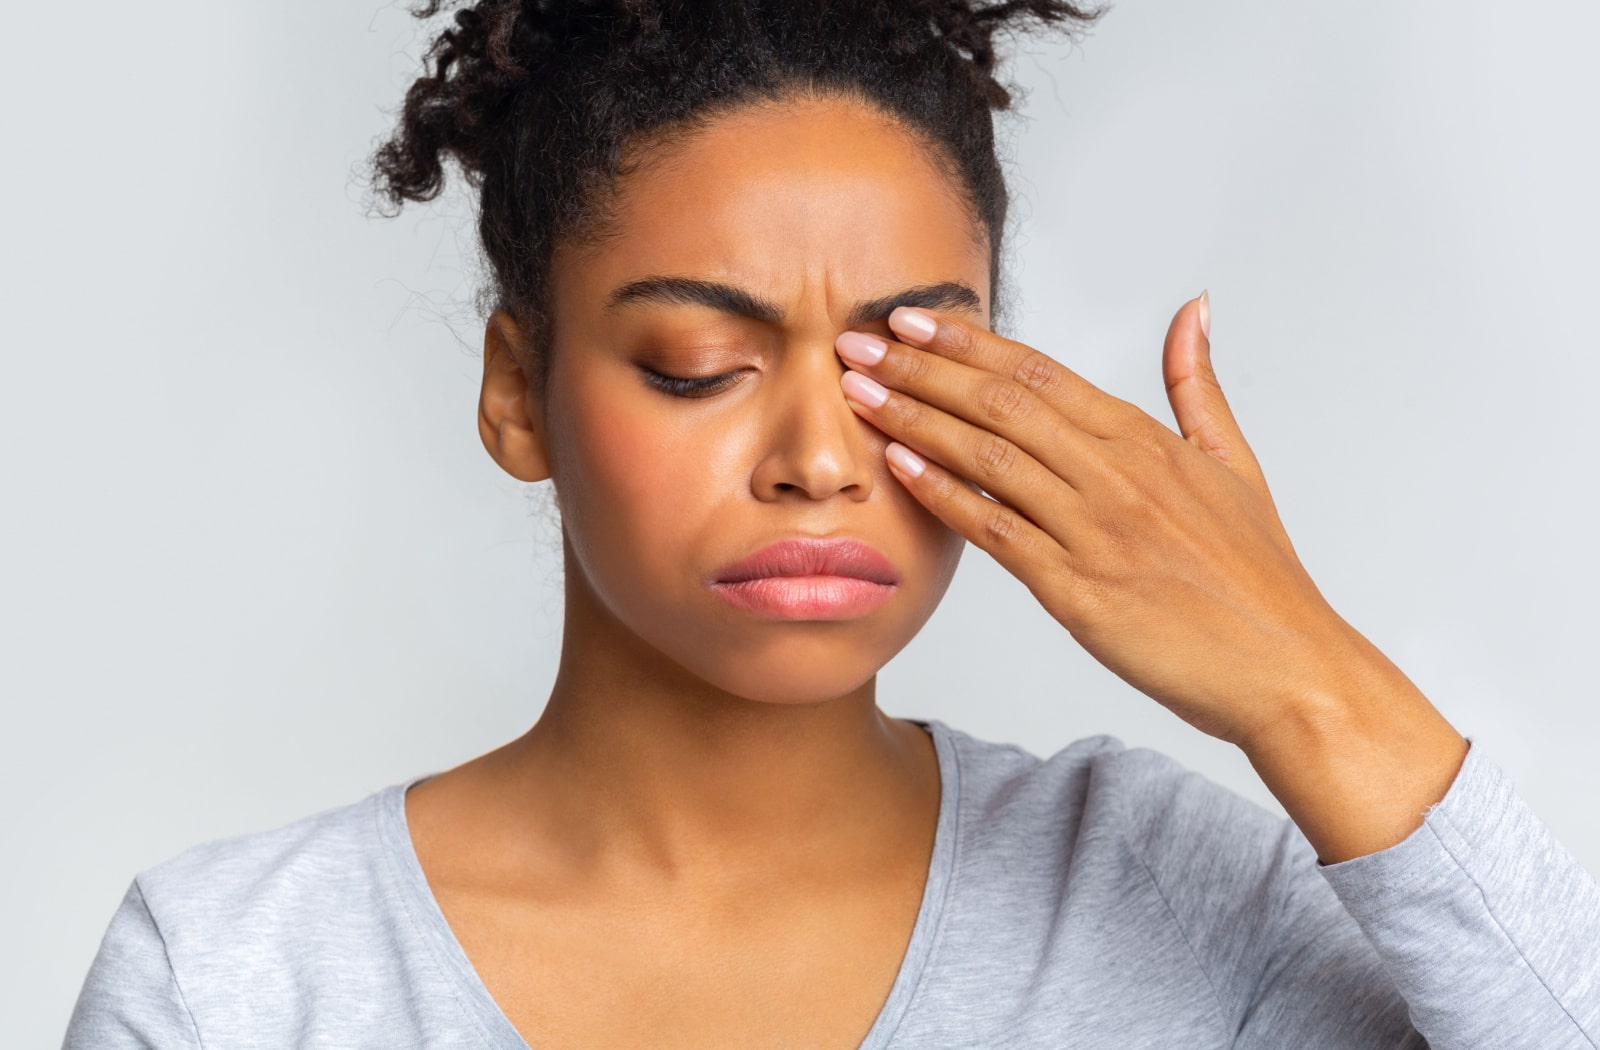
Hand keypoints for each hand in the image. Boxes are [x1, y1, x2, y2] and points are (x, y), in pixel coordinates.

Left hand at [835, 294, 1356, 747]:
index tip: (913, 318)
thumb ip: (1197, 384)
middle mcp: (1114, 475)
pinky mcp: (1077, 591)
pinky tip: (898, 466)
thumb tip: (1194, 308)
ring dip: (915, 419)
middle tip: (855, 342)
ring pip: (989, 457)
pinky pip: (996, 532)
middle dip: (920, 367)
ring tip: (857, 392)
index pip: (1040, 372)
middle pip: (1001, 402)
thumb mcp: (1235, 463)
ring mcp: (1093, 531)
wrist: (1288, 670)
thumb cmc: (1259, 577)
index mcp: (1146, 441)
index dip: (969, 341)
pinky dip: (945, 494)